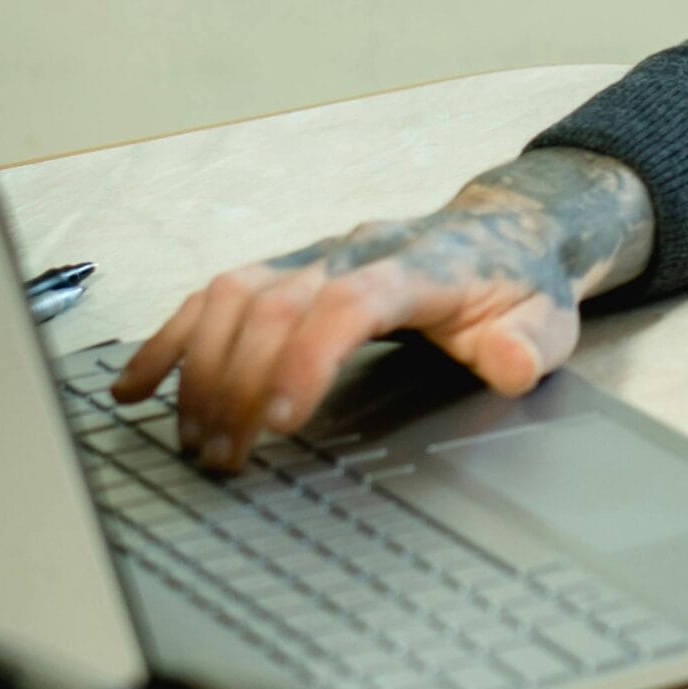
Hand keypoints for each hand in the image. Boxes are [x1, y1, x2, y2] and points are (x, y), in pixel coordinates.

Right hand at [111, 148, 653, 471]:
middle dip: (243, 382)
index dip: (309, 354)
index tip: (283, 418)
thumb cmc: (520, 285)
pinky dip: (172, 339)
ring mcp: (318, 254)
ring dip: (203, 368)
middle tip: (228, 456)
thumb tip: (507, 364)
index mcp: (423, 265)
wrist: (505, 232)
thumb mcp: (547, 322)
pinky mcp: (290, 266)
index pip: (352, 301)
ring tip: (195, 439)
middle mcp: (358, 251)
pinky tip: (139, 386)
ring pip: (235, 295)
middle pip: (279, 304)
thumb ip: (527, 346)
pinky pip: (216, 294)